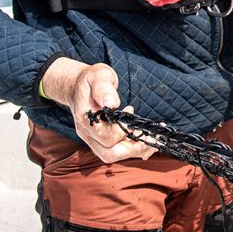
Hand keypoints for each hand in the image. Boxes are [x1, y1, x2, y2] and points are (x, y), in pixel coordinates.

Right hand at [40, 57, 156, 163]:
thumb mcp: (98, 76)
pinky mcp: (102, 139)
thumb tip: (111, 103)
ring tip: (152, 141)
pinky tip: (147, 142)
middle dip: (133, 149)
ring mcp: (94, 139)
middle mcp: (88, 134)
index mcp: (86, 119)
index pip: (105, 136)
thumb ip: (104, 89)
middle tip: (153, 139)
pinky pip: (116, 151)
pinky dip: (133, 150)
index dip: (123, 131)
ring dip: (135, 151)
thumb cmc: (91, 79)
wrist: (79, 85)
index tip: (133, 114)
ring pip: (113, 155)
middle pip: (109, 153)